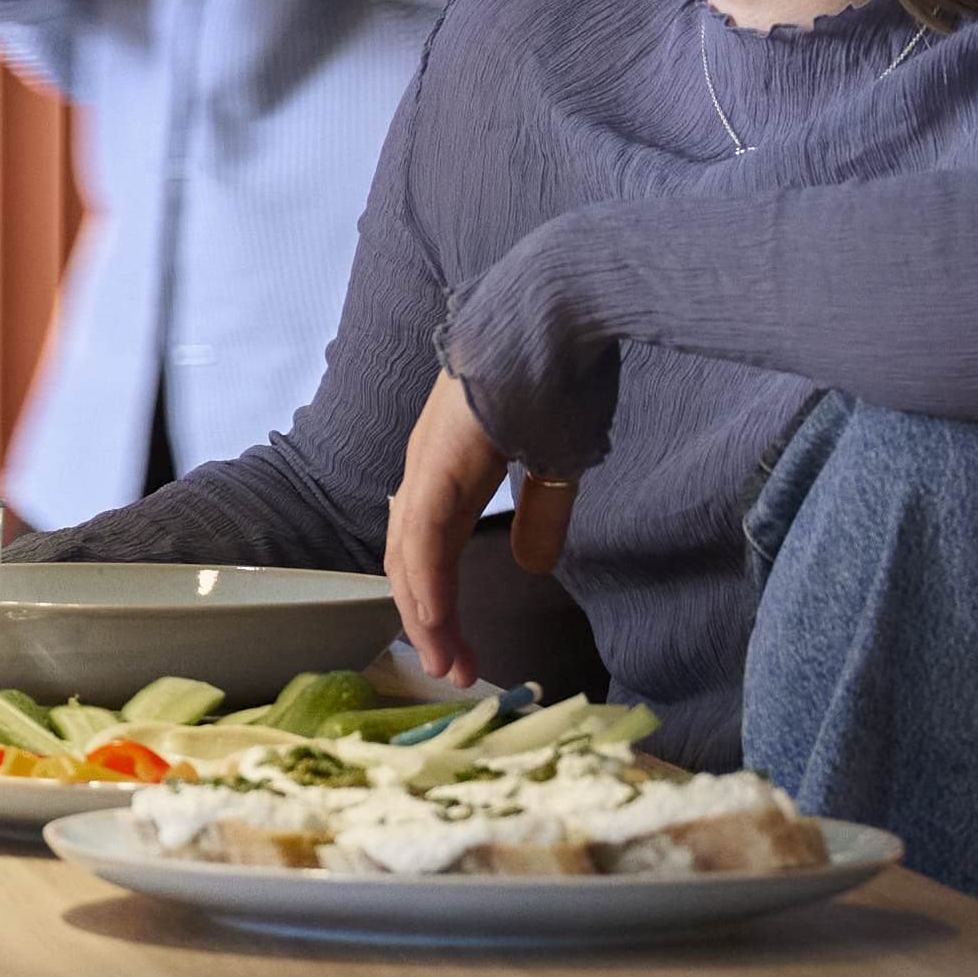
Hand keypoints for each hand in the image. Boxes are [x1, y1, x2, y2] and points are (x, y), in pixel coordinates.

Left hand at [383, 368, 570, 686]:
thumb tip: (532, 562)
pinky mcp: (442, 454)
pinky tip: (434, 618)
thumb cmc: (566, 371)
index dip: (442, 605)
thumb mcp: (559, 460)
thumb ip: (542, 514)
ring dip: (424, 614)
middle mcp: (426, 465)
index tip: (462, 653)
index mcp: (449, 467)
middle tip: (450, 670)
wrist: (564, 307)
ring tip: (444, 662)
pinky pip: (427, 530)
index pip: (431, 551)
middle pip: (412, 560)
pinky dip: (428, 579)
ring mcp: (428, 458)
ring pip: (411, 553)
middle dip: (428, 622)